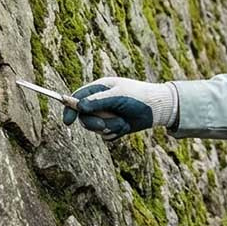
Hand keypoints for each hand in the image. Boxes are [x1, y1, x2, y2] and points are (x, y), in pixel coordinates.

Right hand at [62, 77, 177, 140]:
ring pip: (95, 128)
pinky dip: (115, 133)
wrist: (158, 109)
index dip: (70, 109)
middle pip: (84, 117)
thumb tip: (78, 107)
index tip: (68, 121)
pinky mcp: (113, 127)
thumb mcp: (118, 96)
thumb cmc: (139, 97)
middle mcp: (100, 102)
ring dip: (109, 127)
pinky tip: (126, 126)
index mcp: (99, 89)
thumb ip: (98, 101)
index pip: (77, 98)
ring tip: (123, 121)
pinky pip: (106, 136)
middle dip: (94, 123)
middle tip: (104, 124)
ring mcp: (106, 115)